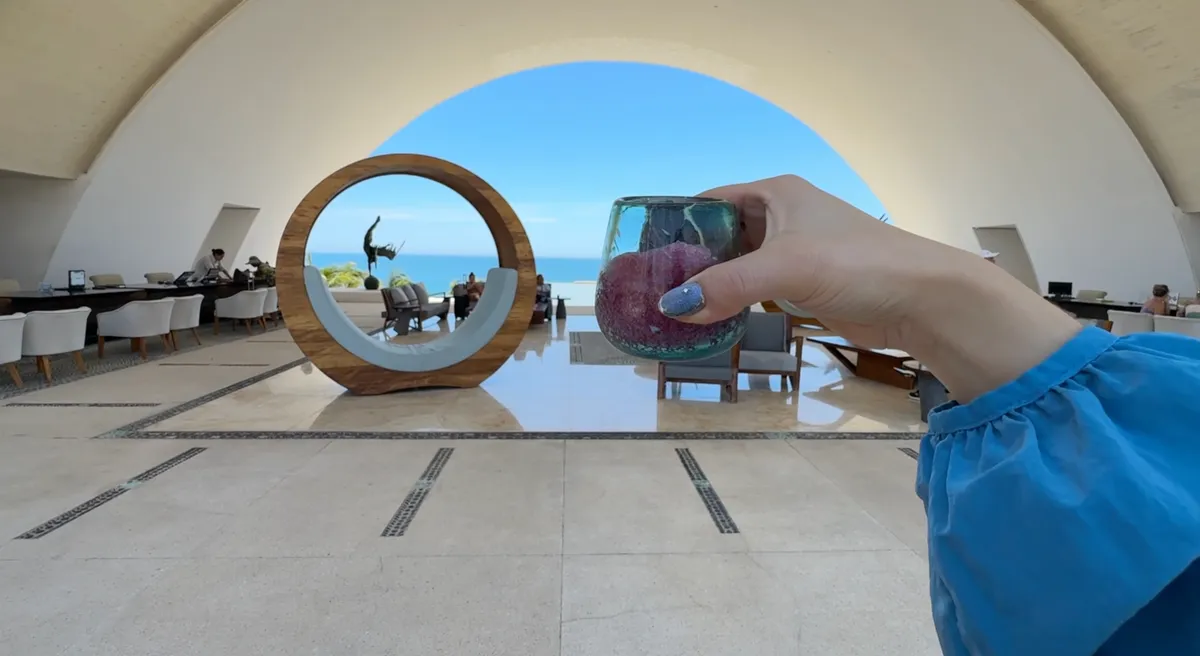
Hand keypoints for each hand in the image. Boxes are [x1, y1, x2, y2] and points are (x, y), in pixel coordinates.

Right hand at [658, 175, 1080, 400]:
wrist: (924, 299)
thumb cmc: (858, 265)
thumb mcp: (785, 267)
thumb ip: (726, 285)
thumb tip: (673, 308)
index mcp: (776, 193)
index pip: (709, 200)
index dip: (676, 223)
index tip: (643, 254)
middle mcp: (782, 216)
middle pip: (719, 235)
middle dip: (688, 260)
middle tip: (652, 290)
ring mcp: (795, 252)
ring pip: (737, 265)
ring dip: (711, 285)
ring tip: (672, 310)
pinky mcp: (806, 285)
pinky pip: (756, 289)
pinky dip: (733, 302)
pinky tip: (712, 322)